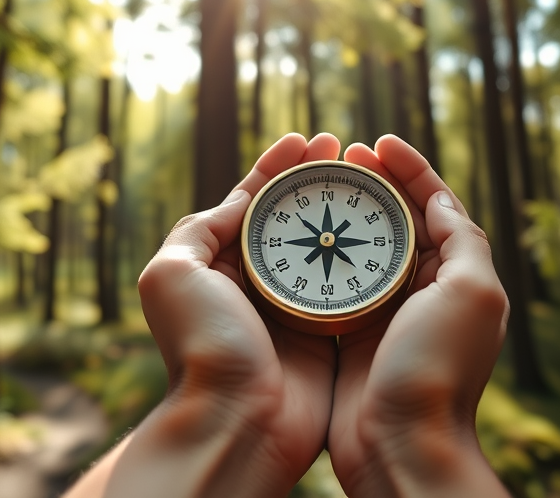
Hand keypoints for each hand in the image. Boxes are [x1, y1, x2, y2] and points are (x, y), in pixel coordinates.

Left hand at [64, 133, 340, 497]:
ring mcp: (292, 306)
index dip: (277, 167)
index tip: (307, 140)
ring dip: (343, 210)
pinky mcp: (326, 331)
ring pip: (323, 245)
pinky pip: (349, 283)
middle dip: (315, 180)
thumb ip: (200, 228)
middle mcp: (255, 282)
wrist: (238, 419)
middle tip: (345, 150)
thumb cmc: (203, 346)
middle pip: (290, 217)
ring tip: (369, 178)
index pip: (249, 200)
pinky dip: (366, 255)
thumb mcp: (173, 273)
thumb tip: (241, 200)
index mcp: (216, 264)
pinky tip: (386, 229)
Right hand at [328, 135, 511, 496]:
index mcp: (459, 274)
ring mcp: (388, 311)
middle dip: (375, 184)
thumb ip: (462, 239)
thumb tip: (440, 198)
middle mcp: (426, 289)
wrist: (400, 443)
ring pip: (366, 246)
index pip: (437, 204)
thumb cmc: (437, 368)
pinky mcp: (353, 333)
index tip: (378, 143)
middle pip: (399, 220)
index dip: (412, 168)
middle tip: (341, 157)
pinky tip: (298, 235)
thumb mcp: (471, 292)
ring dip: (346, 213)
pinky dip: (323, 253)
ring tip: (318, 184)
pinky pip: (337, 280)